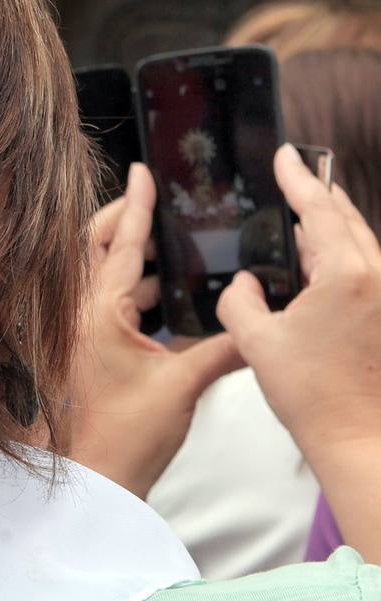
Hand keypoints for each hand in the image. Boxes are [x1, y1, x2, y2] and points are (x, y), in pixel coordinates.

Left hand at [67, 163, 240, 497]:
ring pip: (101, 280)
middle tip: (156, 205)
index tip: (145, 171)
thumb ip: (223, 348)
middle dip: (124, 223)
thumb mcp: (182, 385)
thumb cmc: (127, 436)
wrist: (97, 481)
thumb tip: (256, 328)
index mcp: (99, 315)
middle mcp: (82, 318)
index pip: (120, 245)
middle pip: (96, 251)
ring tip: (172, 251)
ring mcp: (80, 336)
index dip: (137, 205)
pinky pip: (106, 309)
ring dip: (132, 262)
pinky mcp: (87, 355)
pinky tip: (162, 300)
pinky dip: (132, 296)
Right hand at [217, 143, 380, 561]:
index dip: (298, 179)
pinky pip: (366, 269)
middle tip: (292, 182)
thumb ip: (240, 301)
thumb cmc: (311, 393)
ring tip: (299, 225)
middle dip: (318, 197)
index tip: (284, 156)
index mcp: (345, 274)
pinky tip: (318, 271)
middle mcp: (376, 275)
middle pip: (346, 218)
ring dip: (331, 228)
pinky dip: (341, 257)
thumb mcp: (257, 342)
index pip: (318, 210)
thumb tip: (244, 284)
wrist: (356, 436)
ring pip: (360, 242)